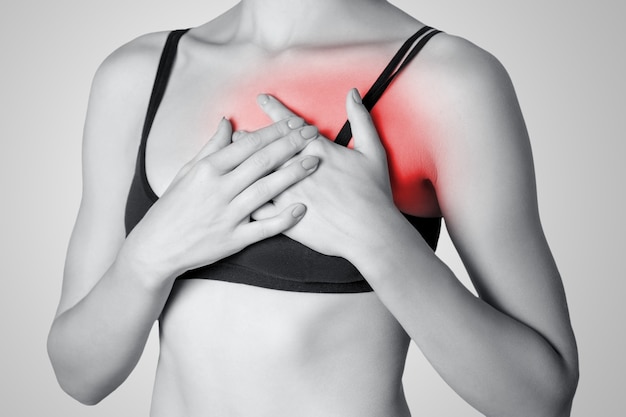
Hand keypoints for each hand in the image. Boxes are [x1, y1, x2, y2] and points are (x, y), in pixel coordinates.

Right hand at [124, 116, 319, 279]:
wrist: (157, 247)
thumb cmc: (173, 206)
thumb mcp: (187, 171)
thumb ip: (211, 147)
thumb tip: (228, 121)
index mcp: (207, 170)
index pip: (247, 144)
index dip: (274, 132)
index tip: (294, 122)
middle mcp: (218, 190)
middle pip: (261, 162)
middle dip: (290, 145)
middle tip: (313, 134)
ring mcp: (227, 216)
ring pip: (266, 191)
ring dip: (292, 174)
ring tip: (314, 161)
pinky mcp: (233, 240)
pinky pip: (263, 228)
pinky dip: (283, 218)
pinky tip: (302, 208)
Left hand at [252, 89, 400, 258]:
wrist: (368, 231)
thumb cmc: (372, 192)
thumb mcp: (372, 150)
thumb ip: (360, 118)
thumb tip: (352, 93)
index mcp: (315, 150)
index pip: (289, 125)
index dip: (274, 109)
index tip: (261, 99)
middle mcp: (295, 168)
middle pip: (266, 148)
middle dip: (250, 138)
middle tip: (238, 132)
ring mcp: (286, 193)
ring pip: (256, 175)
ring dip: (243, 166)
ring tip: (232, 161)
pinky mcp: (283, 216)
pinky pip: (257, 206)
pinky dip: (246, 200)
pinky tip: (237, 197)